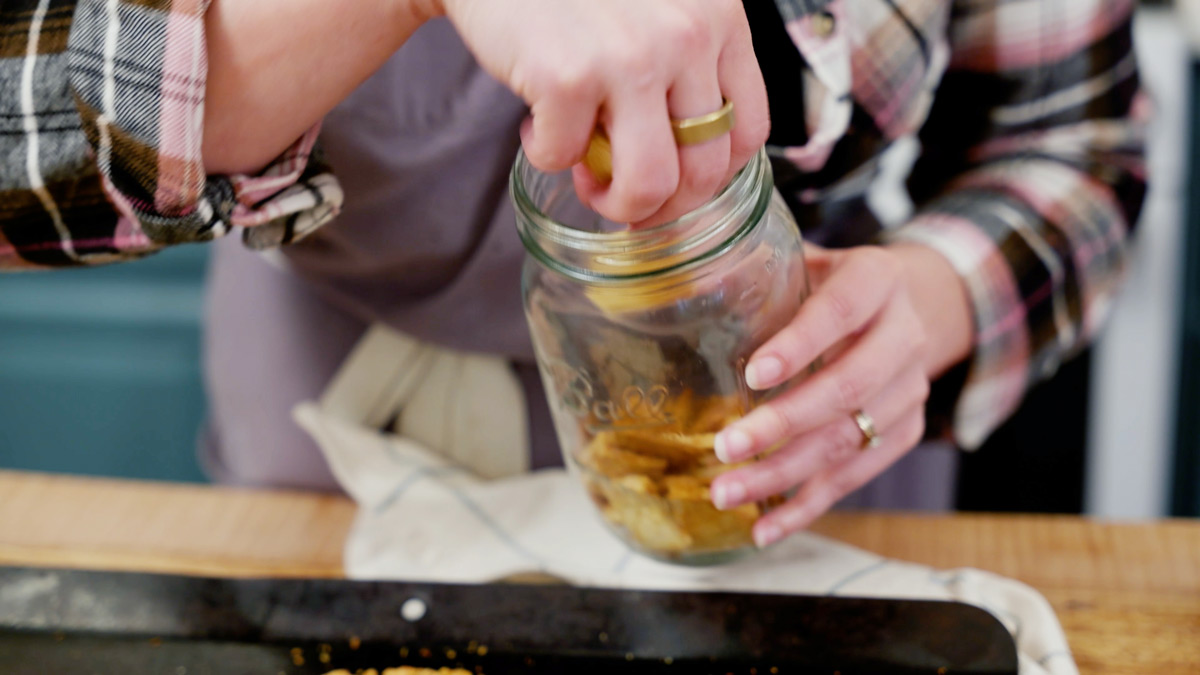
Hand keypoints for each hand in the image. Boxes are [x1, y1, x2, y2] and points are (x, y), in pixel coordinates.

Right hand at [437, 0, 768, 224]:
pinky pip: (567, 159)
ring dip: (614, 201)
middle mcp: (688, 35)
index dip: (711, 178)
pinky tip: (534, 126)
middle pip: (704, 170)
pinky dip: (546, 155)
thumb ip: (690, 63)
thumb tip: (691, 166)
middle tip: (624, 196)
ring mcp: (631, 56)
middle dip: (661, 205)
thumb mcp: (662, 6)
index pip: (749, 132)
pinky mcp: (568, 75)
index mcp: (721, 18)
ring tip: (585, 177)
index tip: (677, 187)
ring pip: (649, 183)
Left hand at [709, 244, 973, 546]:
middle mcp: (904, 334)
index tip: (754, 375)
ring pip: (849, 439)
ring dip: (785, 473)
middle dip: (784, 423)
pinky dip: (808, 505)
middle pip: (848, 387)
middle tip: (726, 448)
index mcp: (877, 280)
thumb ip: (758, 274)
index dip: (800, 345)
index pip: (840, 312)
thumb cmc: (830, 283)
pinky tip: (765, 527)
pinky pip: (855, 475)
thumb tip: (681, 288)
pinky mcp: (905, 431)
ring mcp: (911, 388)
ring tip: (727, 493)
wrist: (906, 304)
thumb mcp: (804, 261)